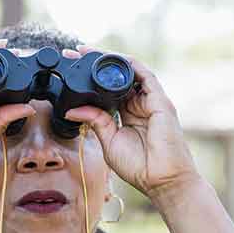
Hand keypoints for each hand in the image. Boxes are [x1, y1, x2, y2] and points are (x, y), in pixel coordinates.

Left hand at [63, 46, 200, 200]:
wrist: (162, 181)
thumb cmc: (139, 166)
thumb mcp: (109, 140)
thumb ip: (94, 121)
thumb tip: (72, 109)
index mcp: (126, 114)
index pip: (107, 90)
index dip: (90, 78)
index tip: (71, 67)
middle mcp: (139, 104)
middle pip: (116, 77)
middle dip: (95, 63)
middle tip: (74, 53)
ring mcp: (150, 101)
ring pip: (129, 72)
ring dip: (109, 60)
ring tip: (88, 51)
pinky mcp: (160, 102)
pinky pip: (146, 76)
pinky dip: (130, 64)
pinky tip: (115, 58)